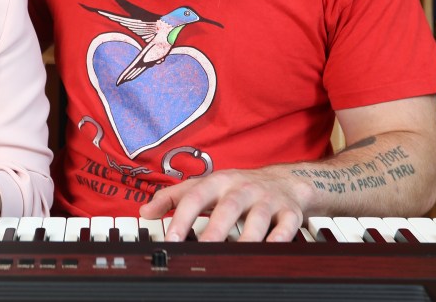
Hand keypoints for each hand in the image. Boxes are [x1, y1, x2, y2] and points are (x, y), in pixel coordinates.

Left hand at [140, 168, 306, 241]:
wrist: (285, 180)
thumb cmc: (238, 187)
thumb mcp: (206, 186)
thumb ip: (173, 197)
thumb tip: (145, 211)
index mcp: (219, 182)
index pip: (196, 197)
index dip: (182, 218)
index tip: (170, 240)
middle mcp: (242, 188)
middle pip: (228, 207)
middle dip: (215, 229)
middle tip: (202, 250)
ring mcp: (268, 200)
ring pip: (259, 217)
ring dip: (248, 236)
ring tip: (236, 255)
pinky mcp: (290, 212)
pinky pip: (287, 225)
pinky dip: (280, 237)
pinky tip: (270, 249)